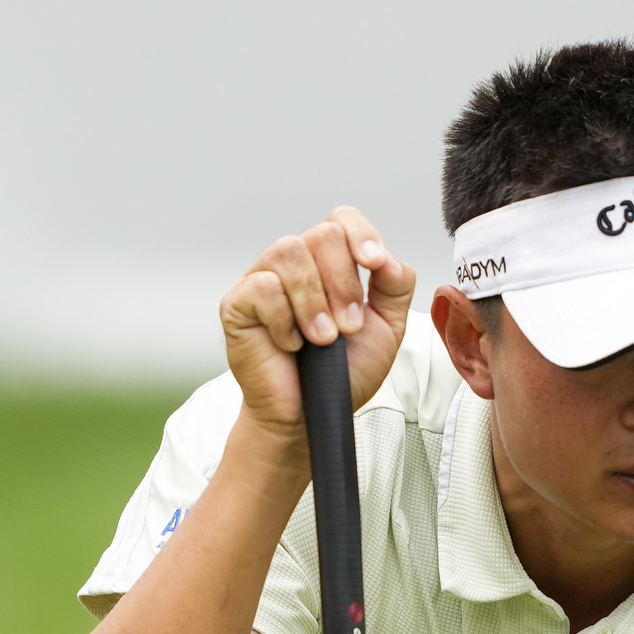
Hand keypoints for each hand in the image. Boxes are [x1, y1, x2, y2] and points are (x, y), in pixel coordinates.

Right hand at [219, 206, 415, 446]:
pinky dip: (284, 319)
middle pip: (323, 235)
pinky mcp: (237, 302)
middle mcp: (296, 263)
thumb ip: (395, 286)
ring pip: (290, 252)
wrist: (311, 413)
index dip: (362, 235)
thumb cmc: (342, 371)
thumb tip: (387, 259)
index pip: (342, 220)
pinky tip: (290, 343)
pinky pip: (263, 287)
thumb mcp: (386, 328)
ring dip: (314, 300)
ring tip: (322, 339)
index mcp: (329, 262)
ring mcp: (263, 278)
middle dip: (345, 284)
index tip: (374, 265)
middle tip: (347, 327)